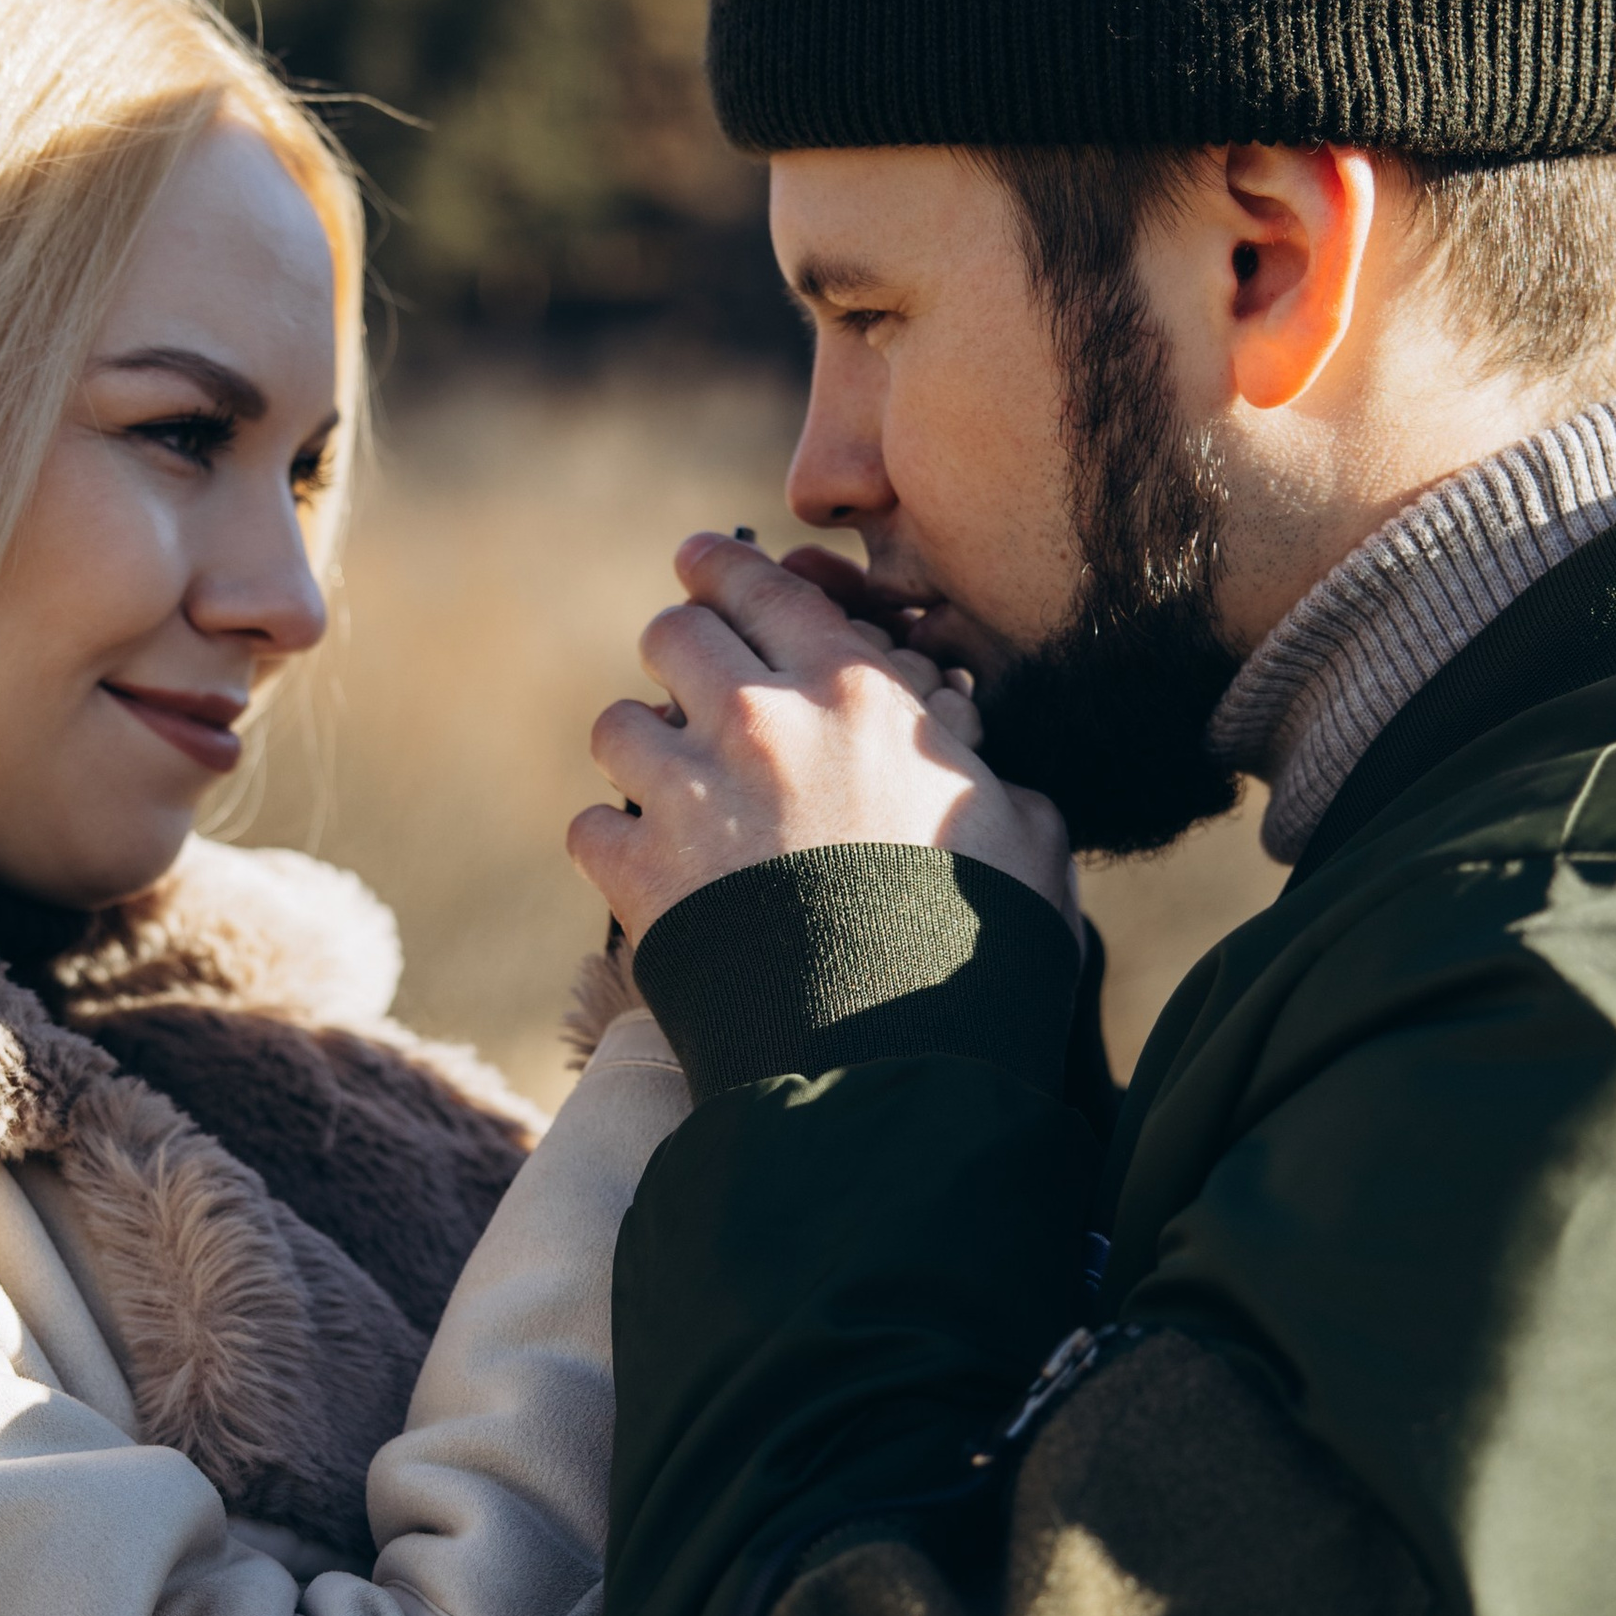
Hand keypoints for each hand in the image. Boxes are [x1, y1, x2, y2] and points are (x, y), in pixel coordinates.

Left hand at [568, 533, 1072, 945]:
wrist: (897, 1055)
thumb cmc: (981, 941)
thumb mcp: (1023, 831)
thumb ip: (982, 771)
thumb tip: (966, 751)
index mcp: (854, 692)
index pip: (764, 587)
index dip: (723, 566)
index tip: (702, 561)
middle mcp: (759, 722)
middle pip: (672, 634)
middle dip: (677, 650)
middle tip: (687, 677)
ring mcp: (689, 797)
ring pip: (616, 726)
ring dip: (640, 751)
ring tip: (670, 787)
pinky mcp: (641, 877)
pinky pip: (592, 828)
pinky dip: (616, 846)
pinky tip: (650, 870)